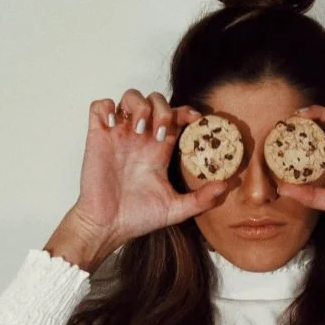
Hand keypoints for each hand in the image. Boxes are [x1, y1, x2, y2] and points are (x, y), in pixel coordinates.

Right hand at [50, 90, 227, 271]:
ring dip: (138, 105)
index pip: (176, 115)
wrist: (107, 227)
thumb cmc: (137, 218)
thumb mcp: (176, 209)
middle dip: (162, 109)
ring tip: (139, 129)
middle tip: (160, 133)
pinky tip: (113, 126)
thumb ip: (202, 199)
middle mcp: (141, 138)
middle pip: (156, 100)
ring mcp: (119, 135)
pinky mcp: (97, 137)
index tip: (195, 120)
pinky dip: (106, 108)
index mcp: (160, 149)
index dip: (186, 111)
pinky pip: (99, 106)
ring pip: (130, 96)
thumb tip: (226, 185)